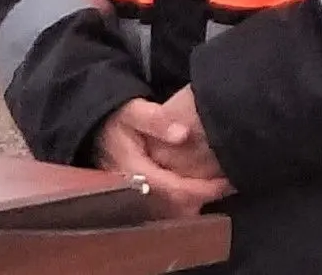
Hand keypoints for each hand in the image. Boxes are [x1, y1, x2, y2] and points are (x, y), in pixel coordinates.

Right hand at [97, 99, 231, 218]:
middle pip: (175, 207)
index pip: (174, 190)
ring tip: (216, 187)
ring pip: (171, 211)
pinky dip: (184, 200)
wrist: (94, 126)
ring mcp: (135, 196)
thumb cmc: (116, 117)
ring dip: (195, 202)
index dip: (202, 190)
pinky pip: (166, 206)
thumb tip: (182, 134)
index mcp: (134, 171)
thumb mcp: (134, 111)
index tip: (226, 183)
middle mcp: (134, 190)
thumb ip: (156, 120)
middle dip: (202, 198)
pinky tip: (197, 188)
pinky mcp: (138, 196)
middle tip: (227, 185)